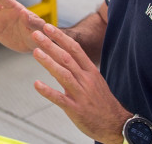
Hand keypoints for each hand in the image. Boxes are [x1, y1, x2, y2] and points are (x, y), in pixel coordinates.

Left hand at [31, 24, 128, 143]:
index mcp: (91, 71)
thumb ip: (78, 71)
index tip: (48, 27)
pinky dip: (48, 91)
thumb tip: (60, 60)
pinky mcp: (76, 109)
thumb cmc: (102, 102)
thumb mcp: (94, 82)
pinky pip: (60, 99)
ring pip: (64, 74)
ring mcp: (81, 94)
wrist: (116, 124)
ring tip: (35, 52)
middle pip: (67, 58)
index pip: (75, 49)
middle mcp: (86, 80)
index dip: (61, 37)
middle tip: (36, 34)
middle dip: (51, 44)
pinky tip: (36, 84)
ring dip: (48, 62)